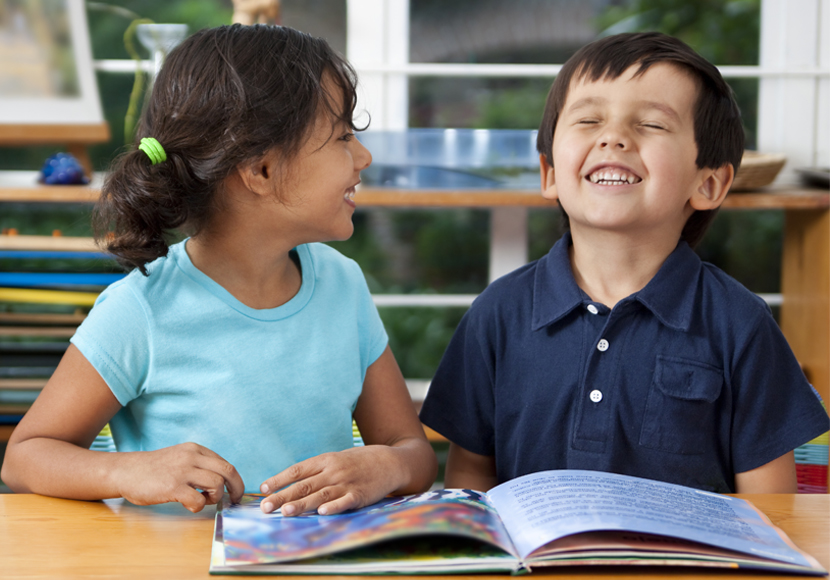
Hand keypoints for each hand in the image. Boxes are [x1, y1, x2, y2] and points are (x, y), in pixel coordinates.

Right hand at [114, 442, 244, 512]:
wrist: (125, 471)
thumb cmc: (153, 469)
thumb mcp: (180, 457)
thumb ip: (199, 465)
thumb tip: (221, 481)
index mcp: (196, 450)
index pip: (226, 464)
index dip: (235, 480)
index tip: (235, 491)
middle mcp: (192, 457)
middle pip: (228, 471)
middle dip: (236, 488)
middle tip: (234, 500)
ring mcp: (182, 471)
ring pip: (217, 484)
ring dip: (215, 497)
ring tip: (202, 500)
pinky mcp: (172, 487)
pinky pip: (198, 500)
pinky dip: (198, 506)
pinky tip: (188, 504)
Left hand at [259, 446, 404, 515]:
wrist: (389, 461)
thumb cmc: (358, 462)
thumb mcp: (336, 460)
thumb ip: (316, 471)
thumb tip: (291, 483)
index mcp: (325, 460)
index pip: (297, 470)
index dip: (279, 479)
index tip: (263, 489)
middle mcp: (333, 471)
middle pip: (304, 485)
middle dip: (283, 496)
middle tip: (265, 507)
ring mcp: (346, 482)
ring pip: (320, 494)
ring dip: (302, 504)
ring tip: (285, 512)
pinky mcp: (360, 494)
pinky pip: (344, 501)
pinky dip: (333, 506)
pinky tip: (322, 512)